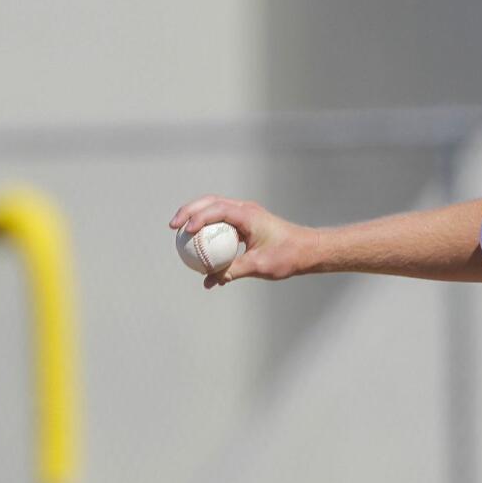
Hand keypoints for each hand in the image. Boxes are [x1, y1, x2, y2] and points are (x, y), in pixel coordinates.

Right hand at [169, 196, 317, 288]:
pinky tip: (198, 243)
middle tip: (173, 227)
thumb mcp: (259, 265)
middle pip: (210, 203)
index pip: (217, 209)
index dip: (198, 218)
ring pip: (214, 209)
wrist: (308, 250)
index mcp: (248, 214)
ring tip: (180, 231)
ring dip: (196, 217)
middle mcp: (245, 209)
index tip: (185, 231)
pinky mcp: (246, 223)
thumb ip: (233, 271)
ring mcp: (245, 214)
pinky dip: (208, 228)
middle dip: (188, 212)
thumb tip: (210, 280)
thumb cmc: (288, 255)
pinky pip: (221, 222)